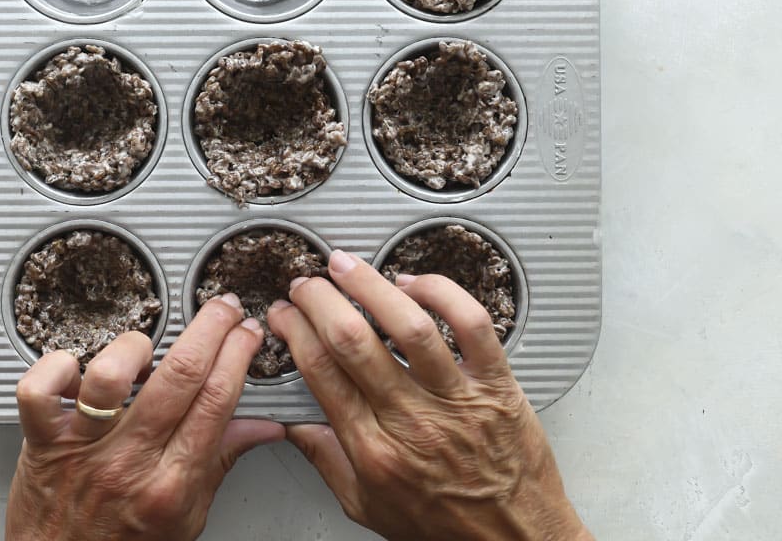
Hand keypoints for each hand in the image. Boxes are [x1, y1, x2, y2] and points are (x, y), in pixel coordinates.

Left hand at [6, 293, 284, 540]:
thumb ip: (221, 461)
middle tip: (222, 308)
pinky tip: (77, 365)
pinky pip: (37, 392)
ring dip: (134, 347)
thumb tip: (263, 426)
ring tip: (145, 348)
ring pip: (108, 376)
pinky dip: (54, 366)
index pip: (217, 401)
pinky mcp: (42, 442)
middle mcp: (129, 461)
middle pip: (179, 376)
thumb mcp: (188, 517)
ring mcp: (83, 448)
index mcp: (172, 482)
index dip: (238, 354)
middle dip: (211, 328)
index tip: (247, 333)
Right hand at [268, 251, 591, 540]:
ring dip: (369, 286)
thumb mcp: (366, 506)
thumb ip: (325, 460)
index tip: (284, 315)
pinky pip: (472, 325)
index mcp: (373, 448)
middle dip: (319, 300)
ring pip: (409, 326)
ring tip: (346, 266)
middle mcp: (412, 420)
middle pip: (353, 341)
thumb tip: (291, 421)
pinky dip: (442, 293)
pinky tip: (413, 283)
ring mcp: (457, 398)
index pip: (320, 371)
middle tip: (305, 284)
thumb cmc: (446, 525)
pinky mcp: (497, 383)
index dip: (294, 331)